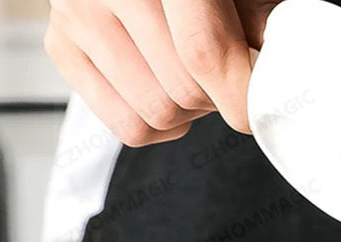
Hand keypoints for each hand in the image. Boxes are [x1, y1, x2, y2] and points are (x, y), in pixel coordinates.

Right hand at [45, 0, 279, 145]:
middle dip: (213, 97)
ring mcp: (78, 14)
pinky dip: (158, 125)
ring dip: (187, 112)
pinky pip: (129, 128)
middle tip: (217, 75)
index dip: (239, 95)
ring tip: (188, 78)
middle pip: (185, 92)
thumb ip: (258, 21)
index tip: (256, 108)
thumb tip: (279, 77)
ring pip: (157, 115)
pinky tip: (162, 90)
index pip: (204, 53)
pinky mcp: (61, 46)